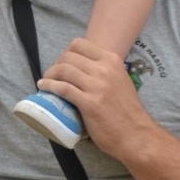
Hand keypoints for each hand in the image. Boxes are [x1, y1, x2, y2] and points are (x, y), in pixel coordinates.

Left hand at [38, 37, 153, 160]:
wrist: (136, 135)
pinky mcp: (89, 103)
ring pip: (63, 70)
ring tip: (46, 81)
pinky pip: (63, 88)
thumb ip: (106, 71)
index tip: (62, 64)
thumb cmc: (127, 111)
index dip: (66, 53)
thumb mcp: (120, 81)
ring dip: (49, 75)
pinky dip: (49, 86)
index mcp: (112, 61)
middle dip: (56, 64)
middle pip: (68, 56)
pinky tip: (43, 87)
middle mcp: (104, 69)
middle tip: (52, 75)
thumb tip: (85, 67)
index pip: (80, 44)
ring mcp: (97, 86)